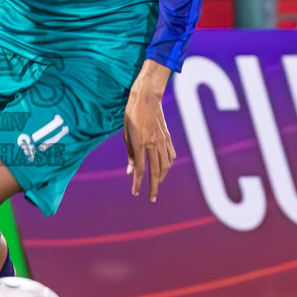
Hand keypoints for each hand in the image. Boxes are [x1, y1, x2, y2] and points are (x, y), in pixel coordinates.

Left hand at [124, 60, 175, 201]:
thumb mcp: (126, 133)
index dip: (138, 183)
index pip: (140, 170)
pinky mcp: (168, 137)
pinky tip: (164, 170)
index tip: (135, 193)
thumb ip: (130, 153)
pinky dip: (168, 166)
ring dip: (161, 178)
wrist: (147, 97)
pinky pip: (171, 156)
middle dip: (153, 187)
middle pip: (155, 172)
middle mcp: (153, 144)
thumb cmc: (132, 113)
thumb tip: (129, 171)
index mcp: (140, 143)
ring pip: (165, 166)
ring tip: (156, 186)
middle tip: (151, 199)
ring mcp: (162, 141)